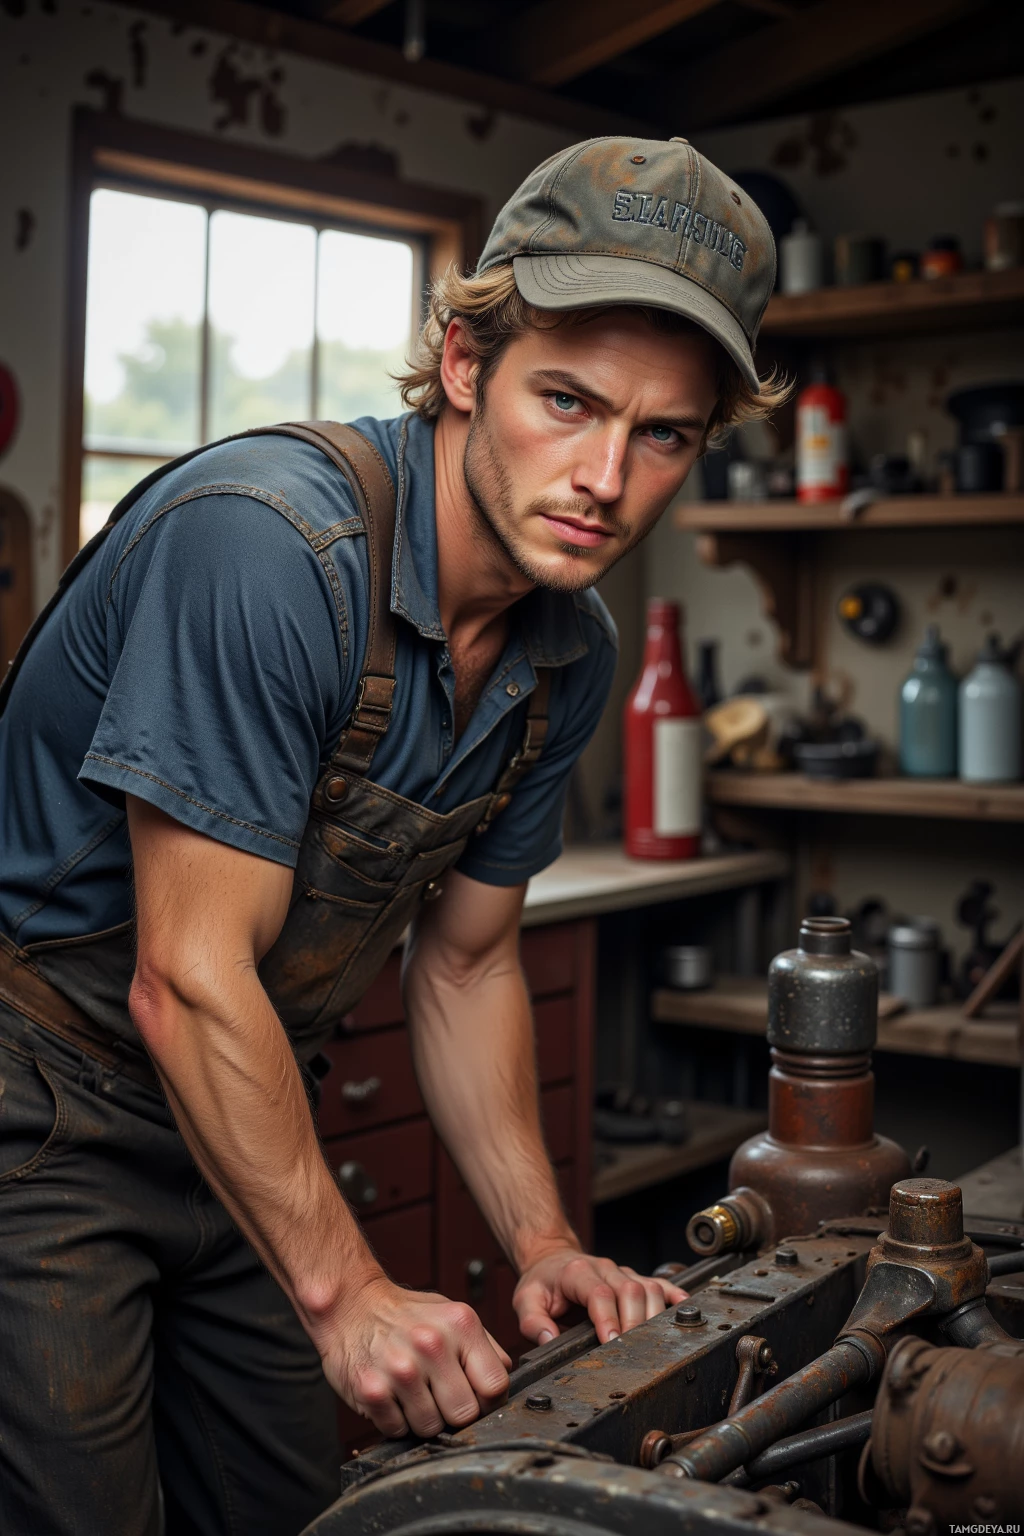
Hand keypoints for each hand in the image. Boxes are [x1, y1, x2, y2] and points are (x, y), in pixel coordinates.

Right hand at [319, 1274, 511, 1437]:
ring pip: (431, 1428)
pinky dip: (395, 1420)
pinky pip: (397, 1430)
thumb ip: (485, 1349)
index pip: (495, 1387)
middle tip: (437, 1393)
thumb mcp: (453, 1316)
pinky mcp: (371, 1390)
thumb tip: (505, 1381)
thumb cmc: (406, 1315)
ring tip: (412, 1391)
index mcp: (461, 1325)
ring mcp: (400, 1368)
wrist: (352, 1304)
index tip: (473, 1395)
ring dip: (422, 1418)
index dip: (486, 1399)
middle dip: (453, 1412)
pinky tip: (391, 1394)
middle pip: (465, 1414)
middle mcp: (432, 1344)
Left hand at [513, 1246, 687, 1345]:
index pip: (598, 1293)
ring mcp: (622, 1272)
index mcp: (577, 1273)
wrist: (552, 1258)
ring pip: (648, 1287)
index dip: (608, 1317)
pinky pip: (660, 1282)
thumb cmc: (542, 1282)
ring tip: (655, 1343)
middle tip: (633, 1352)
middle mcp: (604, 1269)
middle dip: (634, 1323)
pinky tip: (683, 1310)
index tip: (611, 1341)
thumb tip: (547, 1338)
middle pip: (630, 1290)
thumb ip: (532, 1321)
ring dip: (654, 1315)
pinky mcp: (634, 1277)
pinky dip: (674, 1296)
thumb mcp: (525, 1299)